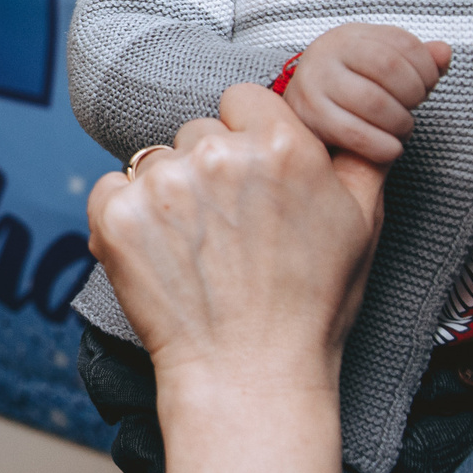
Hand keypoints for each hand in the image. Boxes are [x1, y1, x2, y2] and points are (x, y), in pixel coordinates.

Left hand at [87, 84, 387, 400]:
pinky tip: (158, 255)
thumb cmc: (310, 306)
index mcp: (281, 146)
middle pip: (198, 130)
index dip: (248, 135)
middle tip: (229, 229)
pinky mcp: (116, 216)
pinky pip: (112, 189)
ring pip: (155, 160)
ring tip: (197, 250)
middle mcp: (218, 155)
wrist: (248, 374)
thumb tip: (355, 117)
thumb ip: (356, 155)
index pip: (243, 98)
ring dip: (168, 193)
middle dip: (209, 168)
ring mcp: (162, 185)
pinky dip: (126, 217)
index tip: (252, 178)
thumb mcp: (361, 223)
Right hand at [282, 24, 451, 163]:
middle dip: (413, 93)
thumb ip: (419, 59)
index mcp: (350, 35)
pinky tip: (390, 148)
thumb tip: (443, 52)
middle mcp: (326, 51)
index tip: (429, 86)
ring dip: (400, 122)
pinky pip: (355, 133)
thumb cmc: (351, 88)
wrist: (303, 113)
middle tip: (413, 108)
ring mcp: (313, 82)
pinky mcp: (307, 116)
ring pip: (374, 102)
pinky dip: (383, 145)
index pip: (401, 42)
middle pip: (389, 67)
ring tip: (402, 128)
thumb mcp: (383, 66)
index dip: (427, 68)